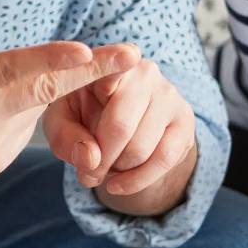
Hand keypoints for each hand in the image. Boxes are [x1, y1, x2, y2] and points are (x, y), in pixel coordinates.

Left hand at [43, 54, 196, 208]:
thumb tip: (91, 159)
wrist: (119, 123)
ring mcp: (169, 94)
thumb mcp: (62, 122)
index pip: (111, 68)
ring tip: (104, 170)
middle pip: (121, 126)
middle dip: (100, 159)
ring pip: (142, 148)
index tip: (103, 90)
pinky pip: (165, 159)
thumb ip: (65, 137)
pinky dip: (138, 180)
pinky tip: (119, 185)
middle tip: (87, 174)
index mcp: (109, 62)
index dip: (107, 80)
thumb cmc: (82, 115)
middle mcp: (144, 72)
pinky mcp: (185, 119)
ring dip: (118, 170)